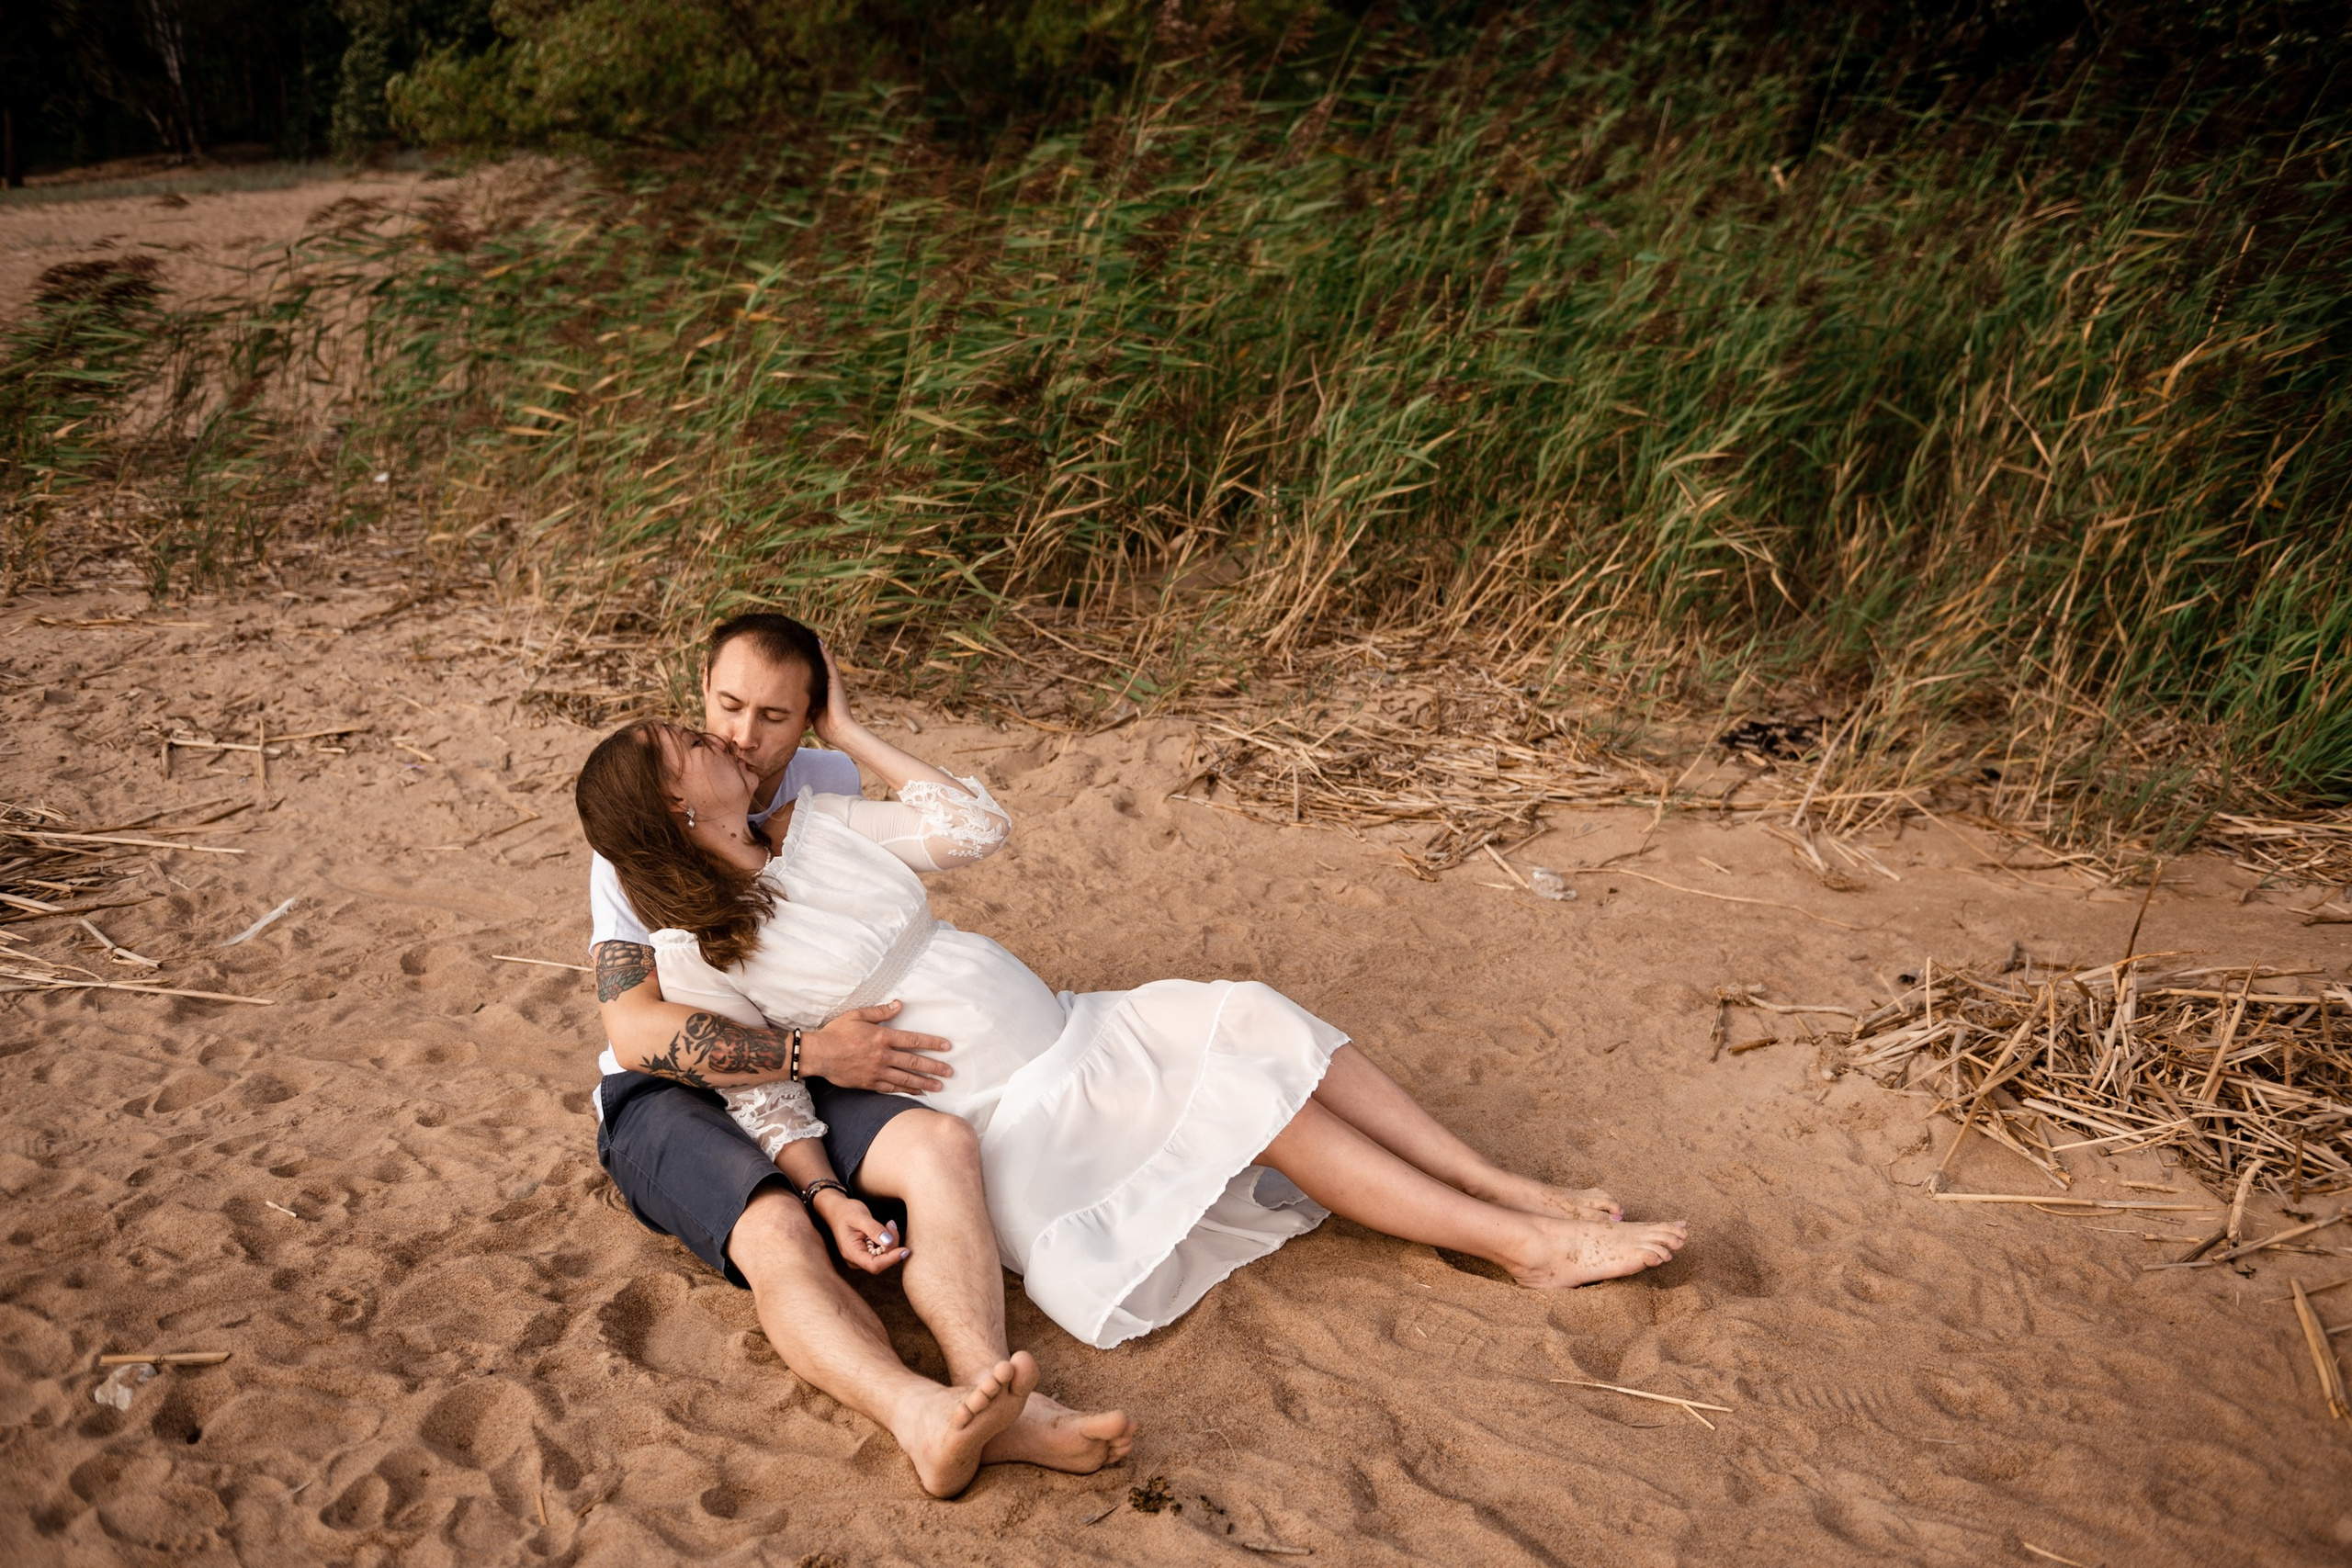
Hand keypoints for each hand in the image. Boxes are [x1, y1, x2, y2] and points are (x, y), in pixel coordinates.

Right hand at [800, 1000, 952, 1093]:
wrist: (818, 1054)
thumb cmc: (836, 1033)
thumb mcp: (857, 1015)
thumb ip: (880, 1011)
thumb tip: (898, 1005)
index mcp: (882, 1037)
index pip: (914, 1041)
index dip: (932, 1044)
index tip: (947, 1047)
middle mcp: (883, 1056)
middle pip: (914, 1063)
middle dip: (934, 1067)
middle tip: (950, 1072)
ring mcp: (877, 1071)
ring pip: (906, 1079)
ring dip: (925, 1082)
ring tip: (939, 1086)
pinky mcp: (869, 1083)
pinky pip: (892, 1088)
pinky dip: (906, 1091)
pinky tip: (917, 1092)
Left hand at [809, 637, 862, 749]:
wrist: (839, 730)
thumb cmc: (826, 727)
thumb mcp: (812, 713)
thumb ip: (806, 706)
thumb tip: (792, 706)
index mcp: (826, 691)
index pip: (816, 674)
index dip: (808, 664)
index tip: (799, 655)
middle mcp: (831, 684)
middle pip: (820, 665)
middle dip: (812, 654)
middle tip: (803, 640)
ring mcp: (835, 681)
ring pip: (825, 661)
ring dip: (818, 650)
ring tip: (810, 637)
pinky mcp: (835, 680)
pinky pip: (829, 663)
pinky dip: (823, 653)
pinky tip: (817, 643)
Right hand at [814, 1191, 907, 1274]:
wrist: (837, 1210)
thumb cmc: (846, 1212)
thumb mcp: (860, 1216)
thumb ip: (874, 1229)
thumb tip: (888, 1242)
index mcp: (851, 1253)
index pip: (874, 1265)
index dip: (891, 1260)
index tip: (905, 1250)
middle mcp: (856, 1260)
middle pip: (882, 1261)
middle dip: (892, 1244)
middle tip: (891, 1224)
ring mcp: (861, 1258)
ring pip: (884, 1256)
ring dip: (891, 1241)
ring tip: (888, 1224)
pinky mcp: (867, 1253)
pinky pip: (882, 1252)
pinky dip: (888, 1241)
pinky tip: (885, 1228)